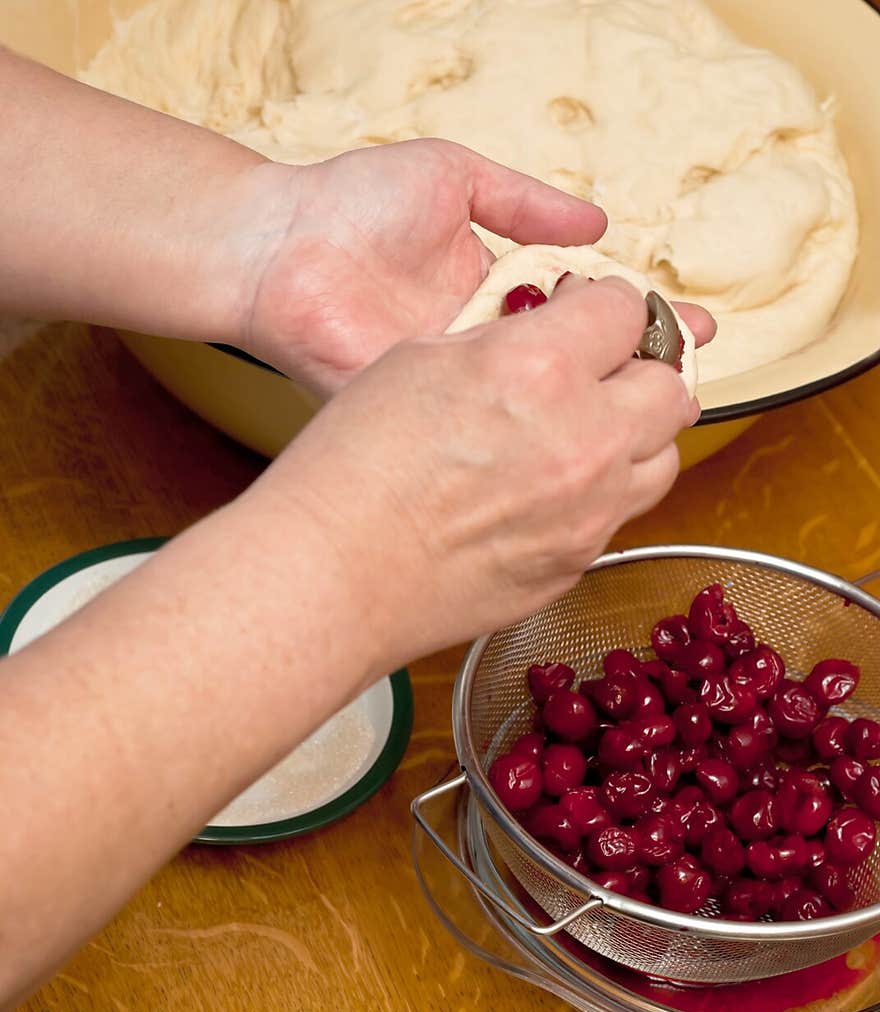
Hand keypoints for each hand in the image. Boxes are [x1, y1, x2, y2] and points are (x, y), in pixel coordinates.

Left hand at [238, 138, 713, 393]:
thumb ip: (525, 202)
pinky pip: (487, 428)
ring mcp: (458, 384)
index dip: (638, 320)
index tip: (687, 324)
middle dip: (635, 374)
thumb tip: (595, 221)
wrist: (276, 246)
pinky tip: (579, 437)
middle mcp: (484, 346)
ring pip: (539, 408)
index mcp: (496, 292)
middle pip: (574, 369)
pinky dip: (528, 433)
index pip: (585, 312)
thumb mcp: (455, 179)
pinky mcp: (428, 411)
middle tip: (691, 378)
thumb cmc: (350, 204)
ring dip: (594, 413)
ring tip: (655, 414)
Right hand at [256, 273, 695, 663]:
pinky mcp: (577, 564)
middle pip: (670, 387)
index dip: (605, 305)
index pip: (624, 310)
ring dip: (637, 436)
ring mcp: (588, 511)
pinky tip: (553, 490)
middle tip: (606, 370)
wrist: (332, 574)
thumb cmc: (352, 472)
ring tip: (590, 433)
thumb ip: (500, 342)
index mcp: (539, 368)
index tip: (591, 312)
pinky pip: (620, 515)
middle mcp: (583, 439)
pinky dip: (603, 494)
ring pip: (662, 457)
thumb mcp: (418, 361)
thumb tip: (541, 334)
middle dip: (641, 369)